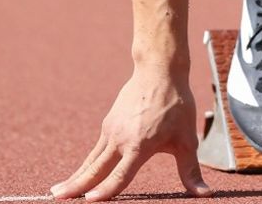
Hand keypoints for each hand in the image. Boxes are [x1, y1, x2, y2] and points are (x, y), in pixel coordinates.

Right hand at [50, 68, 212, 199]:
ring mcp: (111, 130)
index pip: (120, 175)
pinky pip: (95, 150)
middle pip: (95, 169)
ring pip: (91, 160)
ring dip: (75, 176)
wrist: (158, 71)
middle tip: (56, 198)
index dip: (105, 190)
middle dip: (76, 186)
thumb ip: (190, 170)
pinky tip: (79, 174)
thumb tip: (205, 194)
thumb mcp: (186, 140)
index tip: (89, 202)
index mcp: (139, 145)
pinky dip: (86, 164)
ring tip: (58, 191)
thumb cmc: (176, 106)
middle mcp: (121, 139)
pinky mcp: (108, 124)